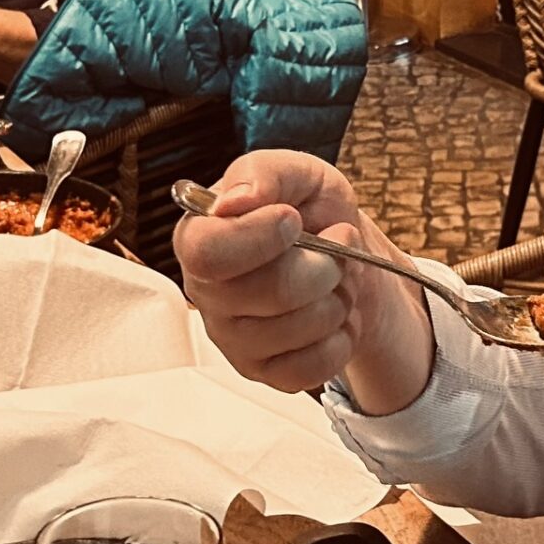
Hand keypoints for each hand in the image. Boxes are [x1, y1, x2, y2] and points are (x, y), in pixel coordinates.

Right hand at [175, 151, 434, 406]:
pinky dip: (340, 338)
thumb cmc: (310, 210)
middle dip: (324, 264)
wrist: (344, 252)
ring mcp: (232, 338)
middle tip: (338, 243)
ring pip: (299, 330)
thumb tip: (237, 199)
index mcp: (199, 237)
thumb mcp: (295, 172)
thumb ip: (263, 173)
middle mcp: (206, 292)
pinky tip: (332, 314)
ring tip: (335, 279)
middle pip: (270, 292)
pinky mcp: (262, 371)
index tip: (293, 218)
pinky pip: (311, 368)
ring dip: (338, 299)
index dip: (261, 236)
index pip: (209, 253)